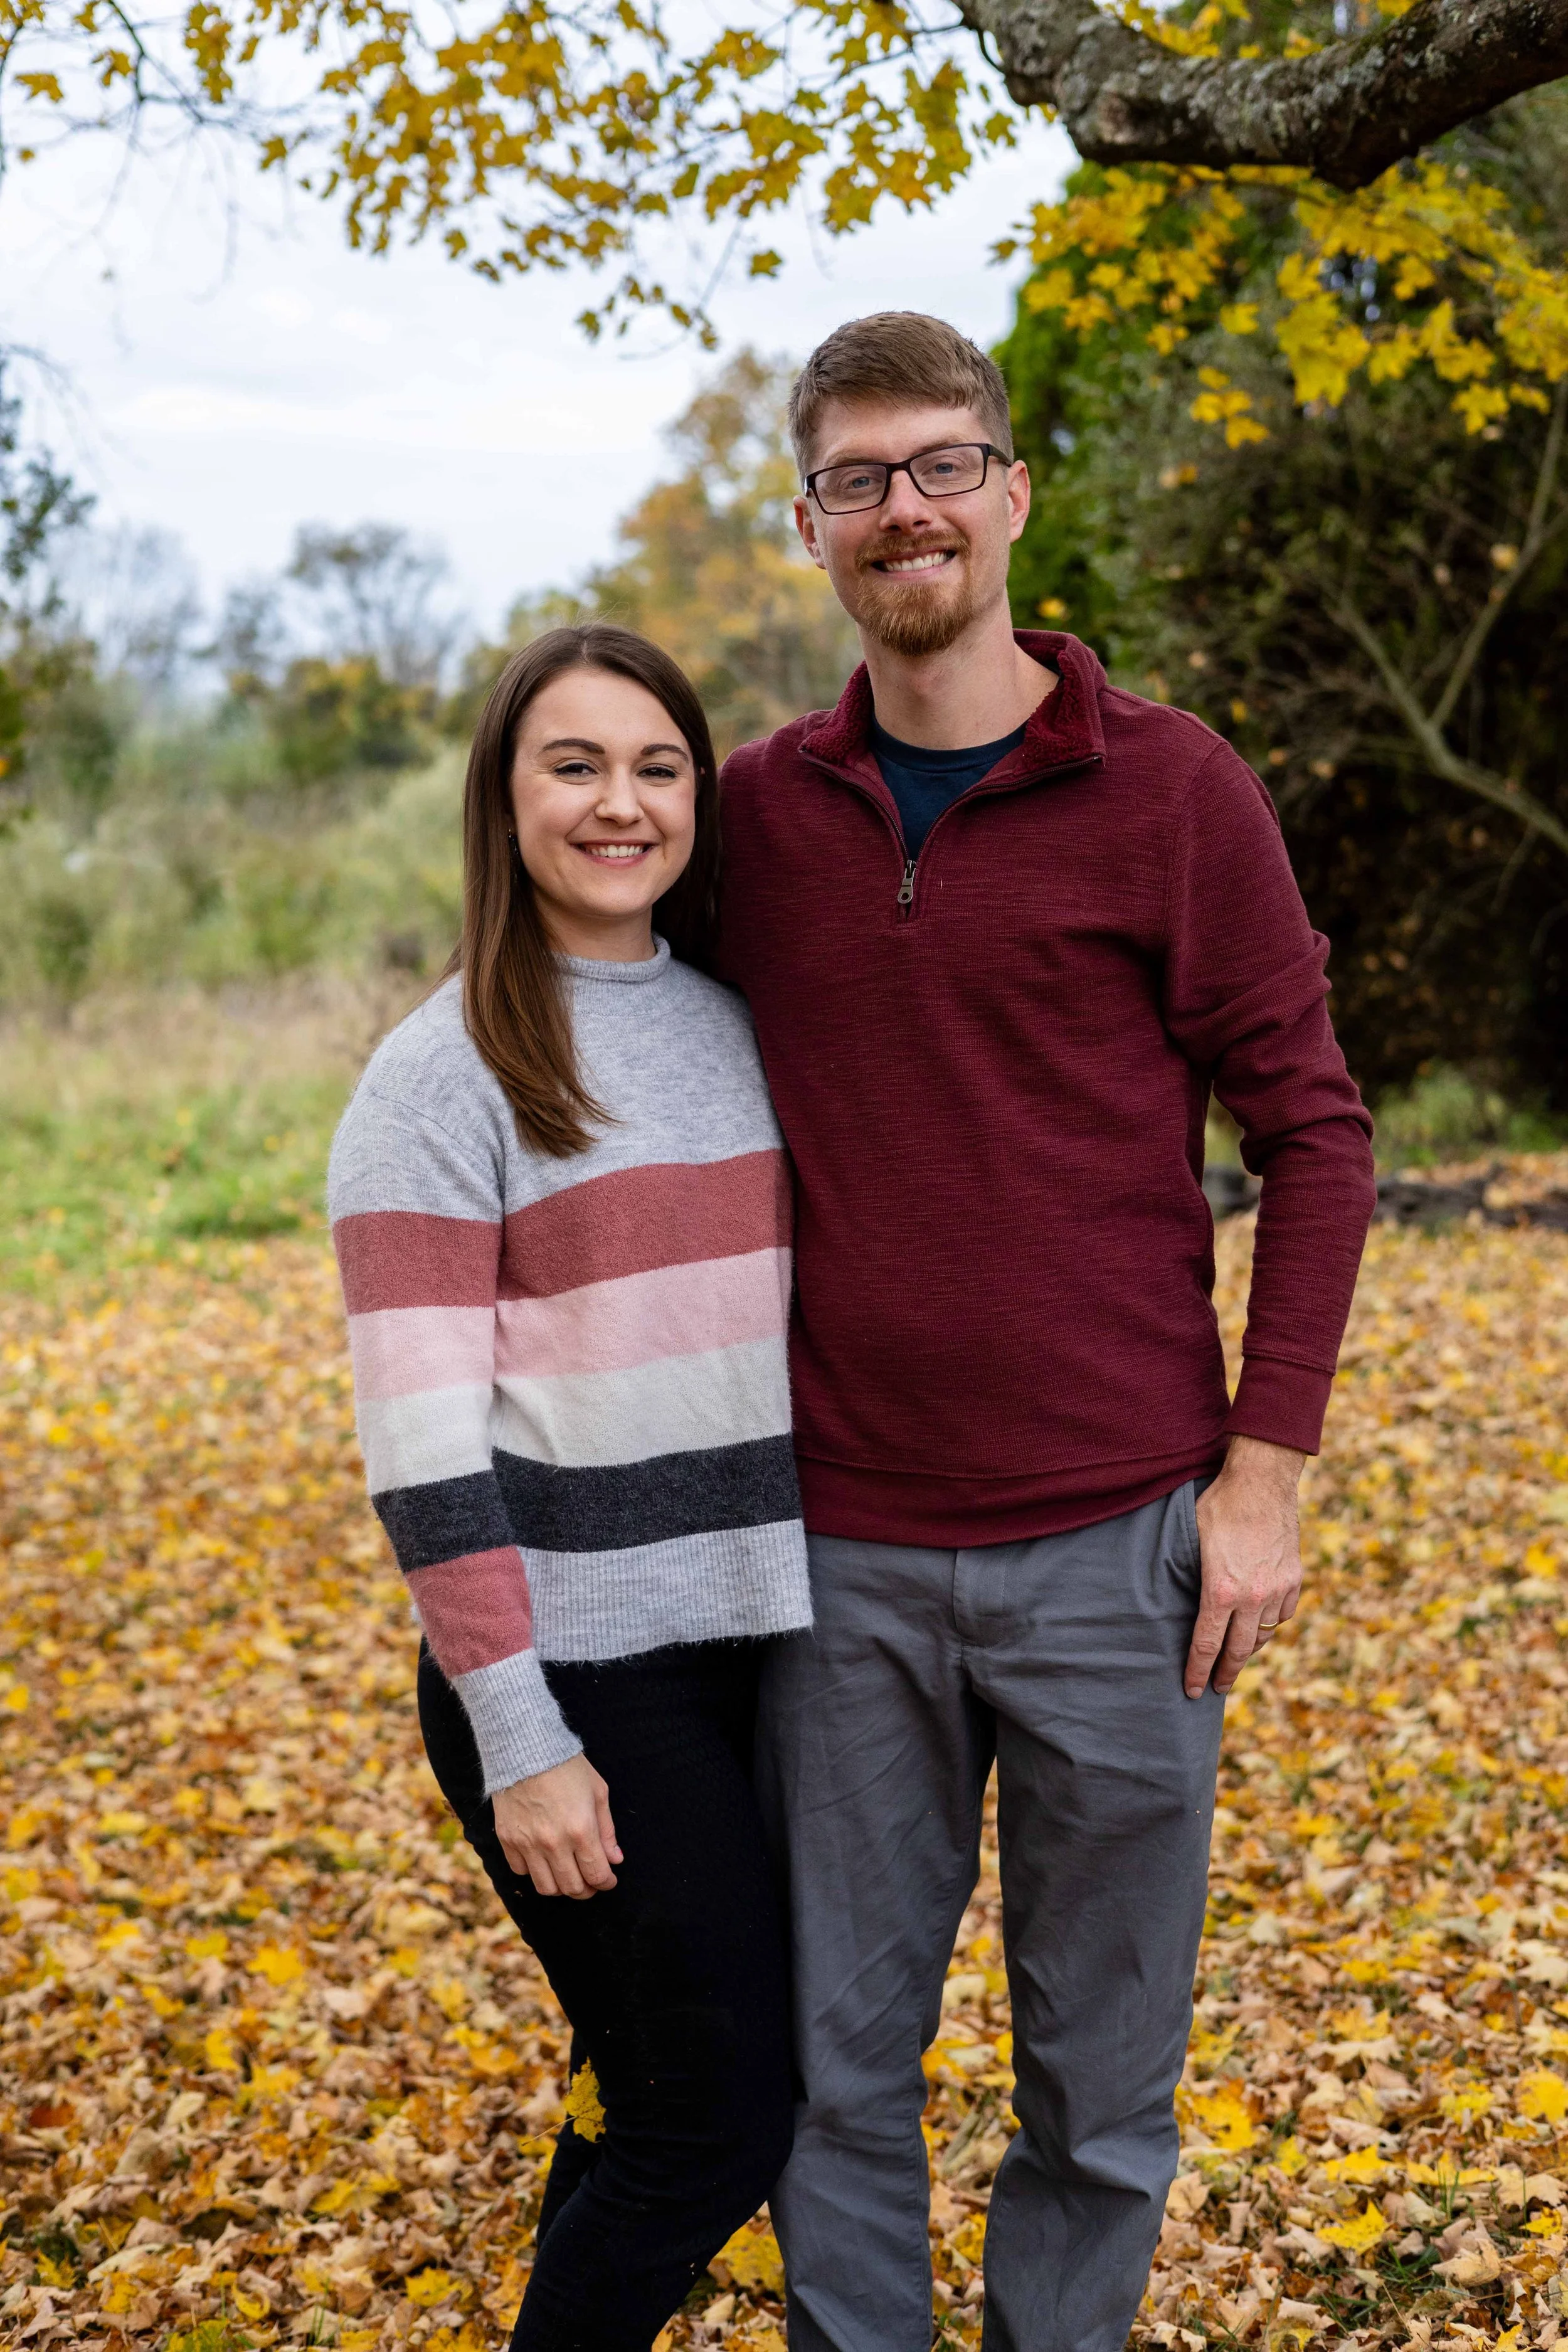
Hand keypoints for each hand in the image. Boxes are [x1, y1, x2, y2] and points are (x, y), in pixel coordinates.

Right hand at [492, 1755, 621, 1897]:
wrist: (526, 1748)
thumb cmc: (567, 1766)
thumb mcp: (597, 1792)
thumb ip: (607, 1830)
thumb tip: (615, 1860)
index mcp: (581, 1830)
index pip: (597, 1875)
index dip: (607, 1883)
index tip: (609, 1880)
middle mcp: (554, 1843)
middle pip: (572, 1888)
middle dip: (587, 1890)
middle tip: (591, 1882)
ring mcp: (528, 1843)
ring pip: (546, 1888)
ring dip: (561, 1887)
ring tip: (568, 1875)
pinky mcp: (507, 1840)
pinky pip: (521, 1871)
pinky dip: (534, 1872)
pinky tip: (543, 1860)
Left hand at [1184, 1436, 1305, 1698]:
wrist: (1261, 1482)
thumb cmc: (1218, 1507)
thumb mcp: (1190, 1540)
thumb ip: (1190, 1576)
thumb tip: (1177, 1599)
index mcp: (1221, 1591)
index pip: (1205, 1645)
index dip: (1197, 1671)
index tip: (1192, 1690)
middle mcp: (1252, 1597)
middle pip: (1238, 1651)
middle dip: (1225, 1673)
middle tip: (1216, 1688)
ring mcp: (1277, 1590)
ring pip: (1264, 1634)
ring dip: (1249, 1648)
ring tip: (1237, 1657)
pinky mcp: (1294, 1579)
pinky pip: (1283, 1614)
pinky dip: (1271, 1622)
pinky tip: (1260, 1623)